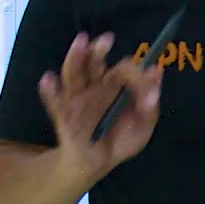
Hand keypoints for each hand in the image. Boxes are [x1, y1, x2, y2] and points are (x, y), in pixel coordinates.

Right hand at [38, 32, 163, 182]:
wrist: (98, 164)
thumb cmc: (121, 139)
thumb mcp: (143, 124)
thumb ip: (150, 103)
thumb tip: (157, 73)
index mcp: (114, 85)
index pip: (123, 70)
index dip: (134, 71)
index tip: (146, 72)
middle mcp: (94, 86)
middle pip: (93, 63)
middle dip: (98, 50)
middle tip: (107, 39)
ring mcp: (77, 99)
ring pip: (74, 74)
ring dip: (76, 58)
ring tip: (80, 42)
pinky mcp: (64, 117)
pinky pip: (55, 103)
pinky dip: (50, 91)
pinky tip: (48, 79)